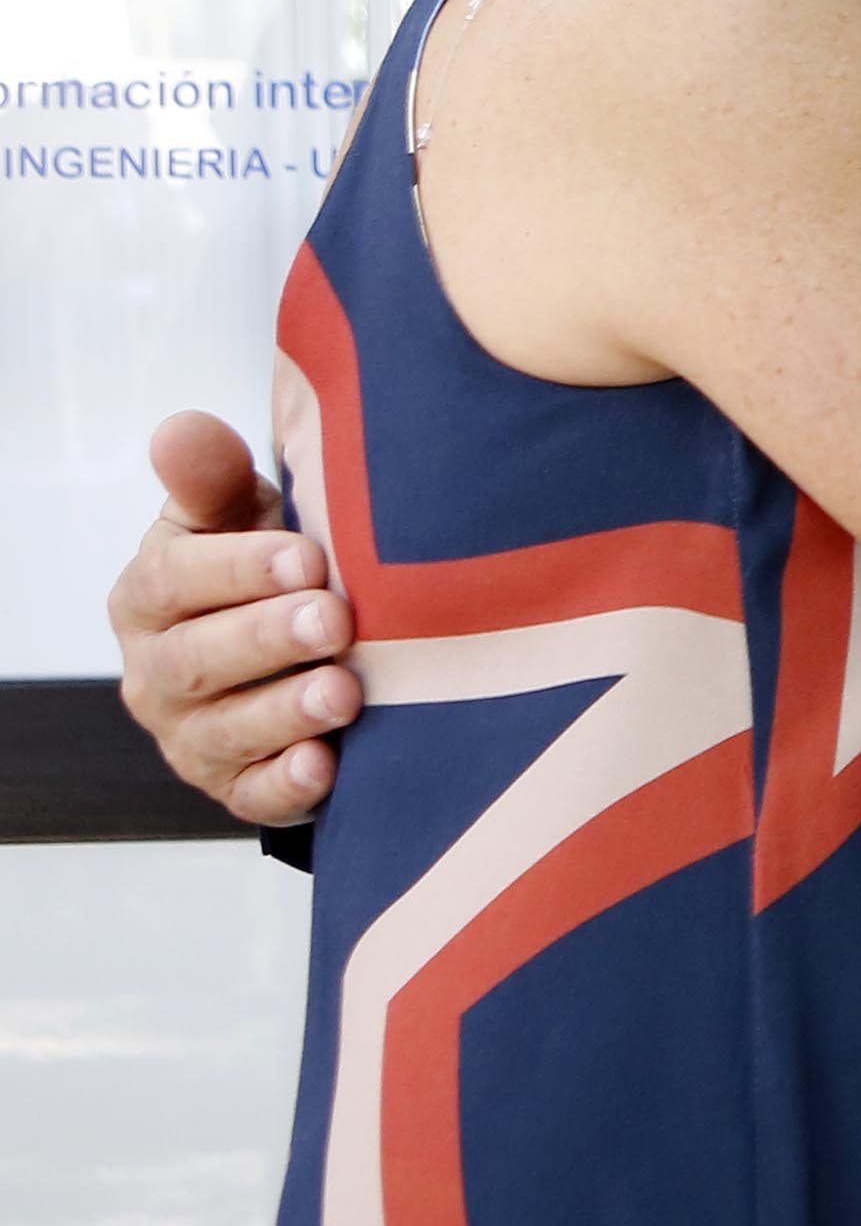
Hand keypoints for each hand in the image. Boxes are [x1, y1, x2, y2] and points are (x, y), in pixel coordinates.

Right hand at [110, 411, 358, 826]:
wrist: (293, 650)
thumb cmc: (266, 566)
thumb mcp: (239, 514)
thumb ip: (212, 480)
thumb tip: (182, 429)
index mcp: (150, 595)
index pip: (174, 580)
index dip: (236, 570)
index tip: (306, 558)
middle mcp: (158, 671)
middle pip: (198, 660)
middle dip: (267, 640)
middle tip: (333, 620)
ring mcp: (192, 736)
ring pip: (228, 731)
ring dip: (286, 712)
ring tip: (344, 691)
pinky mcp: (235, 787)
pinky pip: (253, 796)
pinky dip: (287, 785)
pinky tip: (326, 767)